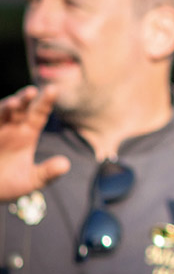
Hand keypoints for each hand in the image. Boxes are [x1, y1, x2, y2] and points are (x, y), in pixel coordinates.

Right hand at [0, 85, 69, 201]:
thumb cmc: (8, 184)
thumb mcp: (31, 181)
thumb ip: (47, 173)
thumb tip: (66, 164)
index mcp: (26, 134)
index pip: (38, 114)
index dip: (45, 102)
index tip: (53, 89)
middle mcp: (11, 128)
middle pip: (19, 109)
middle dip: (24, 99)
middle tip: (32, 92)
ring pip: (1, 113)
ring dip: (6, 107)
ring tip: (14, 104)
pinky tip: (3, 111)